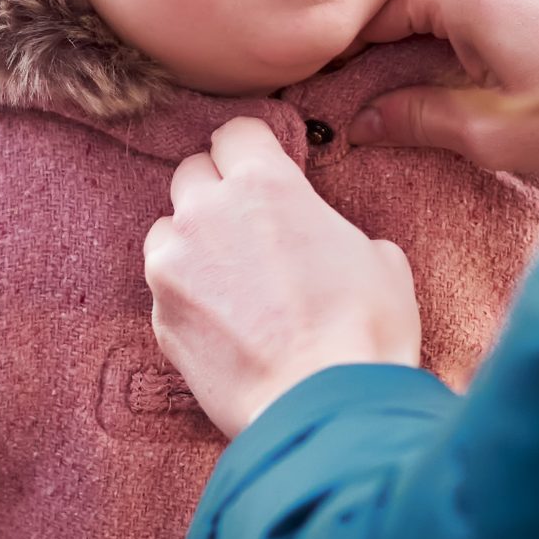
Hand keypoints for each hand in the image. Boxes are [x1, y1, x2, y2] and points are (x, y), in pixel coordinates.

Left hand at [145, 117, 420, 437]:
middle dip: (215, 191)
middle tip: (245, 225)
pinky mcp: (159, 317)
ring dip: (191, 243)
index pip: (235, 132)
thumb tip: (332, 246)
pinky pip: (165, 289)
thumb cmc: (364, 330)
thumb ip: (338, 233)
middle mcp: (207, 212)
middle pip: (191, 172)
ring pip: (166, 230)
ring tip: (229, 280)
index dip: (251, 150)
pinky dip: (185, 297)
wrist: (323, 406)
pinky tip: (222, 325)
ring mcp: (174, 265)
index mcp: (265, 183)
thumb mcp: (380, 260)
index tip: (260, 169)